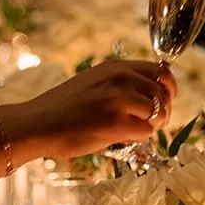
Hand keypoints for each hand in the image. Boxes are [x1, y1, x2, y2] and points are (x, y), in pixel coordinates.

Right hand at [19, 58, 177, 157]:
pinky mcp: (115, 122)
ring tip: (131, 130)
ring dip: (151, 125)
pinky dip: (138, 138)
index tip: (162, 102)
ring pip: (158, 112)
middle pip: (165, 93)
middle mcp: (120, 77)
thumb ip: (122, 84)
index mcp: (116, 66)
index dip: (168, 89)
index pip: (161, 71)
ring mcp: (118, 98)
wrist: (36, 124)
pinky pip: (146, 131)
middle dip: (163, 111)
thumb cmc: (64, 109)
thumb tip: (156, 98)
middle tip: (151, 123)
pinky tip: (119, 137)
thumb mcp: (96, 83)